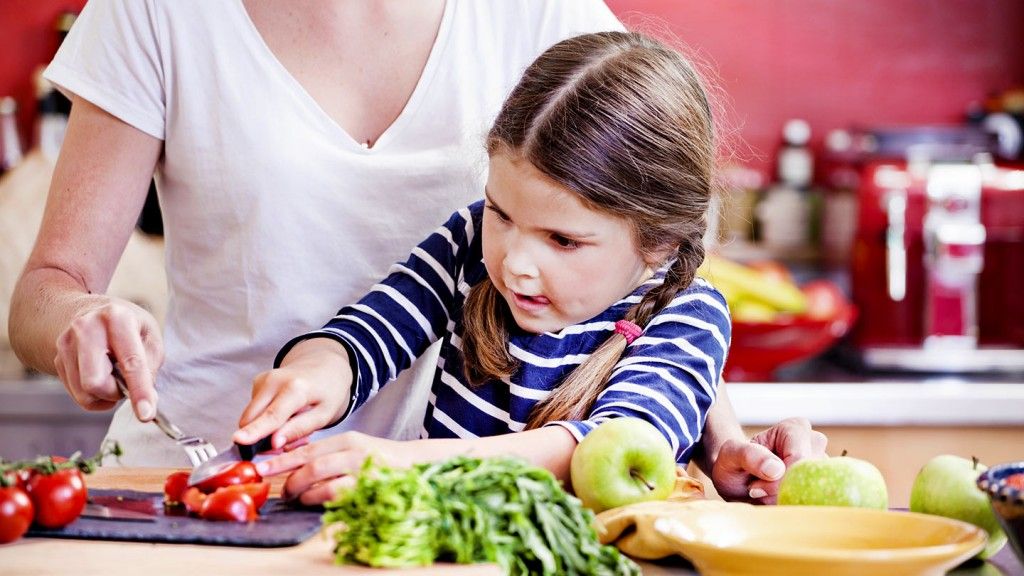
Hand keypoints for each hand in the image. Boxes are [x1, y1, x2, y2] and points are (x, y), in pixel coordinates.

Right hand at [53, 299, 162, 419]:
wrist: (86, 311)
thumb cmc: (126, 324)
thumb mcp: (149, 334)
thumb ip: (151, 366)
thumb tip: (147, 401)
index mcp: (116, 318)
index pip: (130, 362)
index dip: (140, 390)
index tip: (146, 414)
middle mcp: (86, 328)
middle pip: (95, 383)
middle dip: (115, 393)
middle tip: (125, 382)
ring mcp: (66, 344)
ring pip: (85, 394)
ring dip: (106, 394)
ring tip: (113, 373)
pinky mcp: (57, 360)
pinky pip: (78, 394)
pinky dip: (94, 394)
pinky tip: (100, 374)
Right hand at [234, 338, 351, 450]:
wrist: (323, 365)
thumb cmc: (327, 391)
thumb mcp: (324, 414)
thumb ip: (299, 429)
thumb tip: (274, 443)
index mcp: (296, 388)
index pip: (272, 415)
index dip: (255, 431)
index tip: (238, 441)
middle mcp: (274, 381)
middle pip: (252, 419)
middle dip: (260, 440)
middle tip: (284, 447)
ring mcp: (263, 380)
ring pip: (250, 417)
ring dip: (264, 431)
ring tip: (290, 427)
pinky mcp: (257, 382)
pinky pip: (253, 411)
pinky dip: (265, 420)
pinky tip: (284, 416)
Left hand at [255, 431, 411, 504]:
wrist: (420, 464)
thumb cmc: (382, 461)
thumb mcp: (355, 449)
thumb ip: (330, 454)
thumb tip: (294, 461)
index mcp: (348, 440)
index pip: (308, 448)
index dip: (281, 459)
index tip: (260, 466)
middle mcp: (353, 451)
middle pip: (311, 463)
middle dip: (287, 477)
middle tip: (280, 490)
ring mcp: (362, 469)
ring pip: (320, 477)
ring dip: (302, 490)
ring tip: (296, 497)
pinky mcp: (369, 485)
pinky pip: (336, 493)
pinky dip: (319, 498)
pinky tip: (314, 500)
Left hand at [710, 417, 826, 503]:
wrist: (737, 481)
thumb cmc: (733, 463)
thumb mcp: (730, 456)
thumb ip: (748, 456)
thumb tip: (776, 469)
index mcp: (795, 429)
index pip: (799, 460)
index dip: (777, 482)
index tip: (754, 489)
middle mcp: (815, 445)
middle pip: (809, 478)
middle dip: (781, 493)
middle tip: (757, 493)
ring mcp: (823, 467)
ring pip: (813, 494)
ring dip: (786, 502)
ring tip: (764, 496)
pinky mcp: (823, 487)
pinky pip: (813, 504)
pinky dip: (792, 508)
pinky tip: (775, 503)